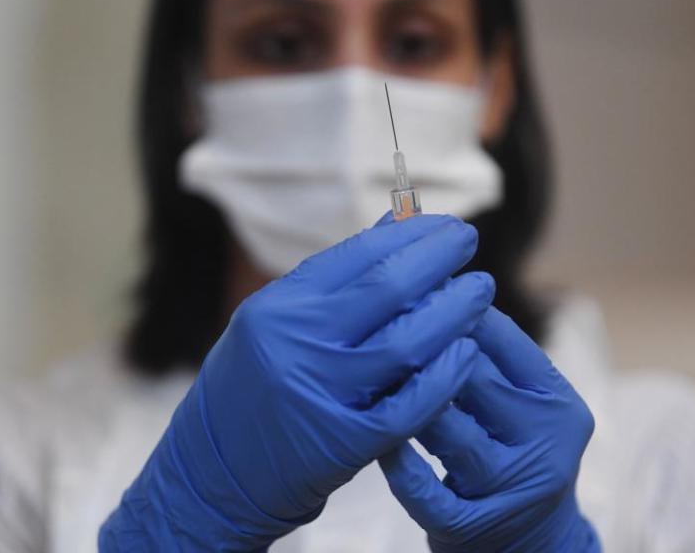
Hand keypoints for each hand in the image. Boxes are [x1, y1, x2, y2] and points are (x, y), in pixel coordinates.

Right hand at [100, 214, 496, 550]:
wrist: (215, 470)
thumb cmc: (251, 386)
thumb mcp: (276, 322)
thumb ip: (336, 279)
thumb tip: (397, 223)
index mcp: (279, 307)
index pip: (359, 254)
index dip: (411, 235)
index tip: (444, 226)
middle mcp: (297, 344)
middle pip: (389, 289)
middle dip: (439, 259)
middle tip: (469, 243)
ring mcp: (322, 394)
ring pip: (408, 343)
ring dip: (455, 313)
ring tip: (479, 293)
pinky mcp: (345, 442)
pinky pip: (411, 404)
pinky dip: (446, 376)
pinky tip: (467, 352)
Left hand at [379, 307, 599, 551]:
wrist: (529, 543)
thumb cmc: (508, 448)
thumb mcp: (518, 400)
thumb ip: (486, 351)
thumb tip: (430, 277)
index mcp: (557, 399)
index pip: (500, 337)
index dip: (445, 305)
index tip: (402, 284)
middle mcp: (545, 441)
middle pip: (472, 377)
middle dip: (417, 345)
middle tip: (367, 318)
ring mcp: (510, 487)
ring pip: (448, 431)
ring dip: (404, 399)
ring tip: (366, 371)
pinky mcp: (473, 526)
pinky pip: (426, 491)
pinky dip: (398, 464)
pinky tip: (376, 440)